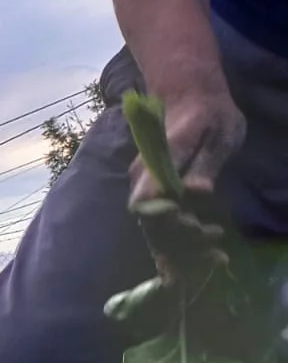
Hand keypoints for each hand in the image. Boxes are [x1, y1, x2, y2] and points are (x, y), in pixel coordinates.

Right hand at [130, 85, 243, 280]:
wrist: (188, 99)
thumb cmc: (208, 113)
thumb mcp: (219, 132)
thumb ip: (206, 164)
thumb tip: (198, 193)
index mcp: (159, 161)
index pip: (147, 199)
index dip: (166, 219)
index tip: (195, 226)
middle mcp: (143, 180)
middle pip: (152, 222)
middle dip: (180, 245)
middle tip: (217, 257)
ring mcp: (145, 190)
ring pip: (155, 229)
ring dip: (180, 251)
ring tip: (215, 262)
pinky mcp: (154, 198)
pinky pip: (159, 227)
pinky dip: (174, 247)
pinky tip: (190, 263)